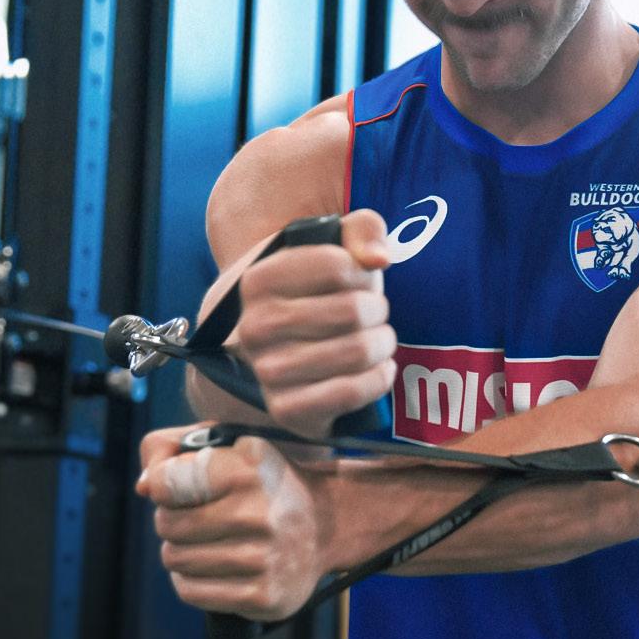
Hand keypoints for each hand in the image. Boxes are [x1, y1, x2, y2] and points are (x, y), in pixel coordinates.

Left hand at [137, 425, 332, 620]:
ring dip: (181, 551)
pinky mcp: (263, 596)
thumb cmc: (264, 483)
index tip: (181, 487)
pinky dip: (190, 580)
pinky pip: (191, 592)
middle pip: (167, 524)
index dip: (164, 485)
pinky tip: (211, 567)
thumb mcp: (229, 447)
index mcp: (250, 468)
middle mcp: (260, 513)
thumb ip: (173, 449)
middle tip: (198, 516)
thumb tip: (143, 486)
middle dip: (172, 520)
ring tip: (207, 541)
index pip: (167, 481)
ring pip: (175, 560)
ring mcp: (264, 559)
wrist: (326, 525)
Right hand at [237, 209, 395, 437]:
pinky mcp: (287, 409)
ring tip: (377, 339)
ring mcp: (267, 370)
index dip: (363, 272)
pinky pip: (352, 392)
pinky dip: (379, 379)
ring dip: (383, 344)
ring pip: (358, 351)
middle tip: (374, 313)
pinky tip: (379, 369)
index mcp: (259, 279)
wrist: (278, 351)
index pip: (337, 265)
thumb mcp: (332, 248)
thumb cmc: (315, 292)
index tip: (360, 280)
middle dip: (378, 310)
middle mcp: (255, 326)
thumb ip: (361, 230)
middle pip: (353, 310)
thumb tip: (378, 258)